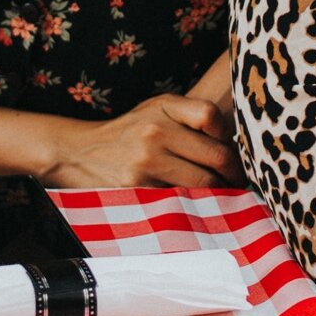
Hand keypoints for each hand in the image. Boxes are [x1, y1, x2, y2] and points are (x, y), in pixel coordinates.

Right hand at [43, 94, 241, 187]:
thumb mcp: (154, 109)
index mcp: (161, 107)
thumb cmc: (128, 132)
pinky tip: (195, 207)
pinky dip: (193, 206)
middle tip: (239, 182)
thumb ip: (190, 116)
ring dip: (218, 193)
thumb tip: (233, 142)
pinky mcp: (137, 190)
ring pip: (203, 184)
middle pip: (215, 155)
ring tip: (221, 195)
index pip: (210, 115)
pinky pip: (180, 201)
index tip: (231, 152)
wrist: (77, 153)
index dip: (228, 136)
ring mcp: (145, 163)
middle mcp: (154, 131)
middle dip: (233, 173)